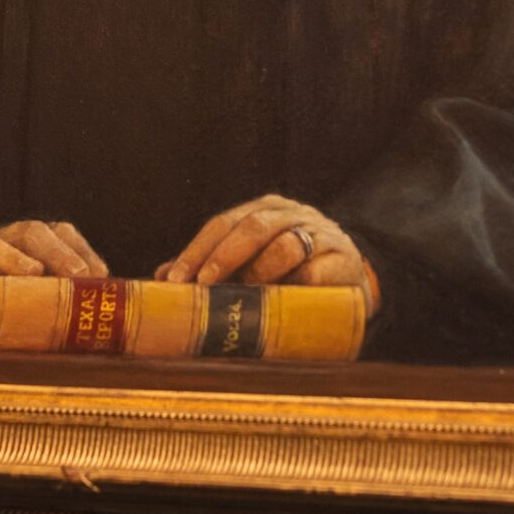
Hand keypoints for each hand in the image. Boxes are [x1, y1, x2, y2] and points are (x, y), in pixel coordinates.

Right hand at [0, 220, 107, 346]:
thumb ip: (54, 323)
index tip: (101, 275)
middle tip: (77, 274)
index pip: (56, 234)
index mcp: (22, 250)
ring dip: (16, 257)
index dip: (80, 249)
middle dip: (57, 250)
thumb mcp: (21, 322)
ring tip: (35, 273)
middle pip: (30, 231)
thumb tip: (102, 345)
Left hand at [155, 194, 372, 300]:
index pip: (223, 223)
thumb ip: (213, 268)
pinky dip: (296, 286)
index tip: (176, 279)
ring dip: (260, 272)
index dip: (197, 250)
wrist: (352, 280)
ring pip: (286, 244)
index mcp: (263, 211)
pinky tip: (283, 302)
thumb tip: (162, 278)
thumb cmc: (292, 271)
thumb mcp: (253, 263)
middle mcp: (291, 214)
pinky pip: (317, 271)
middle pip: (253, 226)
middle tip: (203, 285)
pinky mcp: (343, 260)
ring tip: (243, 297)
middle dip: (223, 256)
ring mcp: (320, 235)